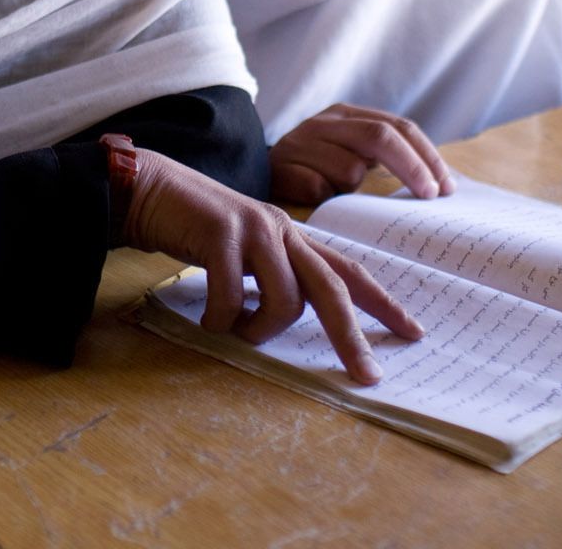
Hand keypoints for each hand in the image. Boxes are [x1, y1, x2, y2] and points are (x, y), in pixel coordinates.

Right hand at [120, 143, 422, 383]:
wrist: (147, 187)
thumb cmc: (192, 226)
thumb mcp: (242, 252)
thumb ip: (268, 278)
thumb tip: (283, 322)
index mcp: (291, 238)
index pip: (348, 270)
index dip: (383, 302)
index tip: (414, 332)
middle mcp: (281, 231)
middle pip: (332, 289)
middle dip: (351, 336)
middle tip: (366, 374)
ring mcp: (253, 230)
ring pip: (283, 300)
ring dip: (258, 330)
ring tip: (234, 330)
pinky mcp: (221, 233)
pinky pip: (232, 296)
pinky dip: (221, 319)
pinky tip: (206, 319)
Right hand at [270, 104, 453, 204]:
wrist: (255, 174)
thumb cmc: (316, 170)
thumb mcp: (352, 154)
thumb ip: (385, 156)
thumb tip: (439, 183)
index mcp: (347, 114)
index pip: (398, 127)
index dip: (426, 156)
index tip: (445, 188)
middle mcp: (325, 122)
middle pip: (379, 137)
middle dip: (411, 168)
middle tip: (429, 196)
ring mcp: (301, 142)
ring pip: (349, 170)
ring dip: (352, 190)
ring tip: (335, 192)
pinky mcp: (281, 166)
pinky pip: (318, 189)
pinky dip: (324, 199)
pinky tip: (313, 197)